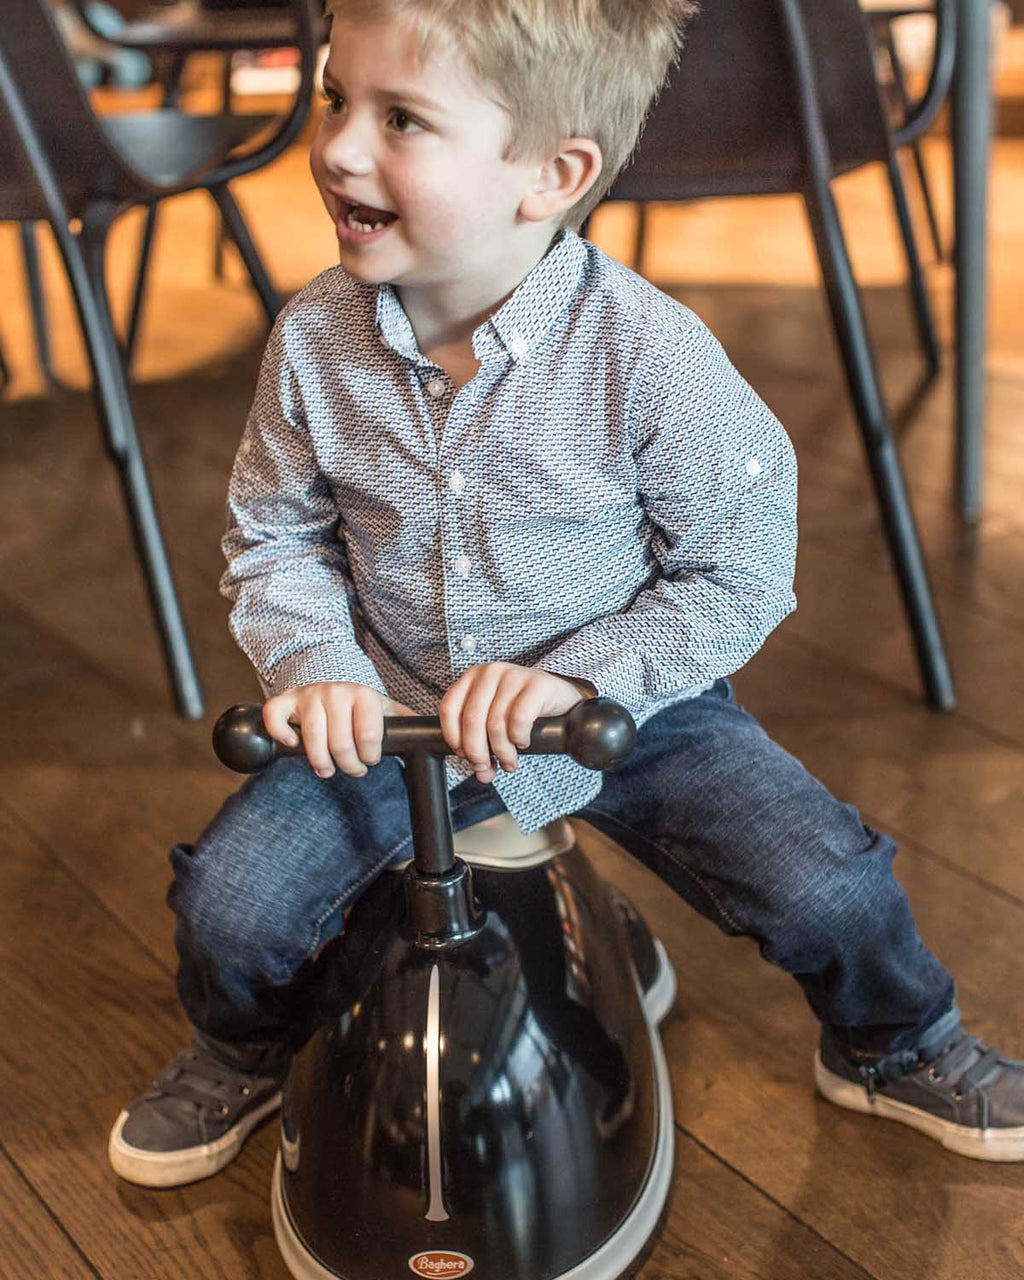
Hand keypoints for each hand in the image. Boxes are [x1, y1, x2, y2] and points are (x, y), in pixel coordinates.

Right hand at [263, 683, 412, 778]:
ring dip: (320, 762)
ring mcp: (310, 695)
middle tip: (352, 768)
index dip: (370, 757)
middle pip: (341, 744)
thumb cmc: (359, 706)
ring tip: (327, 768)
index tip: (370, 760)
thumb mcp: (385, 709)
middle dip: (348, 765)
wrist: (331, 684)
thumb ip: (407, 722)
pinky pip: (276, 716)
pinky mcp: (286, 700)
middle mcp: (336, 692)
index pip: (369, 737)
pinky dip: (281, 733)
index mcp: (364, 695)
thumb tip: (435, 736)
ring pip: (312, 738)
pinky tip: (293, 744)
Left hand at [439, 664, 592, 783]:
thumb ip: (482, 744)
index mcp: (472, 677)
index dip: (453, 738)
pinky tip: (522, 743)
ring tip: (509, 763)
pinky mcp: (536, 684)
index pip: (449, 709)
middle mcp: (490, 672)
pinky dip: (519, 738)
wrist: (560, 697)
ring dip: (502, 752)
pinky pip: (519, 719)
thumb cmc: (523, 709)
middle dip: (478, 752)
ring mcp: (513, 675)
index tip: (464, 756)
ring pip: (496, 724)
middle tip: (487, 769)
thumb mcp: (495, 720)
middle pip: (472, 720)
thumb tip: (482, 773)